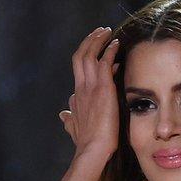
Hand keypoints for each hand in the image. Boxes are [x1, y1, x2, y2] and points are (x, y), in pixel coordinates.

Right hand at [58, 27, 120, 161]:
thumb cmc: (87, 142)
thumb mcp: (75, 127)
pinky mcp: (102, 88)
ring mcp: (90, 86)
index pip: (79, 69)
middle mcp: (81, 87)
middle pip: (79, 55)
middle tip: (100, 31)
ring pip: (89, 54)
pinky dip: (109, 50)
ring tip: (107, 31)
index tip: (99, 52)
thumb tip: (64, 113)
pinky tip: (116, 44)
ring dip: (98, 40)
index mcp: (77, 95)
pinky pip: (104, 62)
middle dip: (89, 41)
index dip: (87, 56)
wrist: (93, 149)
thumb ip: (70, 118)